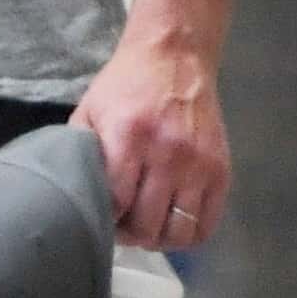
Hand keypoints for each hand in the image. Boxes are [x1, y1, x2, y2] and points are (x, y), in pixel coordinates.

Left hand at [73, 29, 229, 248]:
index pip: (115, 203)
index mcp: (129, 138)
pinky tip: (171, 224)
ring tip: (146, 227)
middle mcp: (167, 154)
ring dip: (158, 240)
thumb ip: (80, 153)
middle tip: (121, 227)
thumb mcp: (89, 111)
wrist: (175, 57)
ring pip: (179, 232)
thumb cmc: (125, 86)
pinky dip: (188, 235)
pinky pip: (207, 223)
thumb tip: (75, 198)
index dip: (103, 219)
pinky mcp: (221, 170)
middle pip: (147, 225)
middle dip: (128, 235)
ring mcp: (199, 164)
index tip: (98, 217)